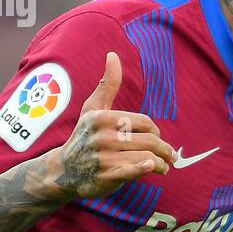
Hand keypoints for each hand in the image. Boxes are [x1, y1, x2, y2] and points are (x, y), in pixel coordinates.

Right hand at [48, 51, 177, 199]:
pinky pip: (132, 171)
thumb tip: (113, 55)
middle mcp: (103, 136)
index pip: (145, 122)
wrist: (63, 171)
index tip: (156, 138)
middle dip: (164, 149)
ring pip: (147, 157)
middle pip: (150, 140)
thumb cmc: (83, 136)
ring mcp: (104, 158)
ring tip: (164, 167)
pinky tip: (154, 168)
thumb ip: (107, 85)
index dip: (155, 131)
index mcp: (102, 118)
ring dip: (161, 163)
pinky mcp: (106, 176)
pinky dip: (145, 168)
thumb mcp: (92, 109)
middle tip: (169, 156)